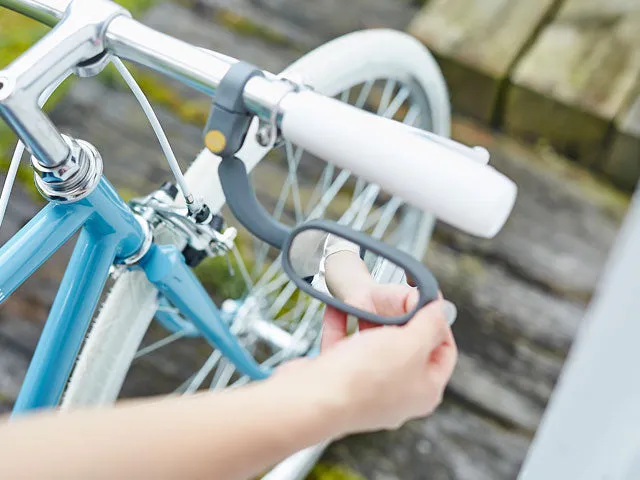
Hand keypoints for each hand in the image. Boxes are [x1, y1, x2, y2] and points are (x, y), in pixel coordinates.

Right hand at [312, 284, 456, 433]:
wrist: (310, 399)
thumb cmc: (361, 380)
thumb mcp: (410, 344)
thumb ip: (431, 324)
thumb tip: (441, 310)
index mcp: (424, 390)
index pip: (444, 351)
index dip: (437, 321)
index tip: (426, 299)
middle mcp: (398, 394)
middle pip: (407, 346)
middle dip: (397, 316)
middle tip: (391, 296)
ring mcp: (366, 388)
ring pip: (373, 344)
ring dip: (368, 317)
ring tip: (362, 297)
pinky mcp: (338, 380)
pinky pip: (344, 346)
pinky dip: (342, 324)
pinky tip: (338, 307)